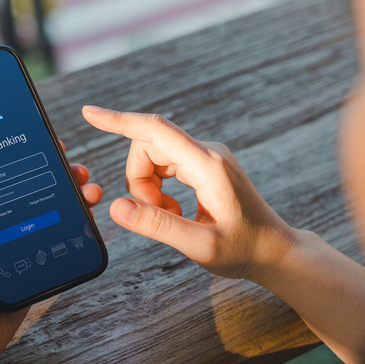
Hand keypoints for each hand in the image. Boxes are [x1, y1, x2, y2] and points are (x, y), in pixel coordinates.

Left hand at [0, 144, 101, 359]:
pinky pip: (58, 239)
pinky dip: (76, 225)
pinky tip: (89, 215)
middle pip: (31, 188)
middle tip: (74, 166)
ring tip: (89, 190)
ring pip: (50, 210)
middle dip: (56, 173)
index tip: (41, 139)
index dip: (20, 153)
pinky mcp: (34, 265)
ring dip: (72, 195)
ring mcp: (16, 245)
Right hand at [82, 105, 297, 281]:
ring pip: (155, 157)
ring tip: (172, 216)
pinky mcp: (206, 164)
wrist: (274, 251)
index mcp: (208, 166)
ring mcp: (208, 156)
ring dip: (149, 187)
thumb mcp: (199, 246)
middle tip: (158, 215)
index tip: (89, 113)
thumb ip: (157, 225)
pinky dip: (160, 188)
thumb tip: (116, 207)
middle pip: (149, 148)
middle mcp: (208, 152)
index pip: (155, 131)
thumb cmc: (243, 250)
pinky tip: (177, 211)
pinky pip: (167, 165)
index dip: (118, 121)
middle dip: (138, 182)